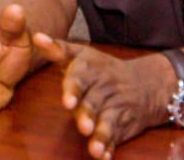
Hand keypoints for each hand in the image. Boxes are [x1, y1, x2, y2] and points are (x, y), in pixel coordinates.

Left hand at [33, 34, 171, 158]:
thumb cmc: (102, 69)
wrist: (147, 84)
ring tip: (95, 149)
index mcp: (92, 70)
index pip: (81, 78)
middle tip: (83, 127)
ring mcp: (117, 109)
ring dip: (102, 136)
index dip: (74, 90)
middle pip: (95, 103)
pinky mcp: (124, 126)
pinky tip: (104, 157)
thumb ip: (58, 49)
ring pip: (109, 122)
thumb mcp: (82, 54)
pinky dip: (112, 148)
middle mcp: (105, 89)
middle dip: (88, 115)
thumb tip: (36, 36)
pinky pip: (118, 138)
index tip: (67, 102)